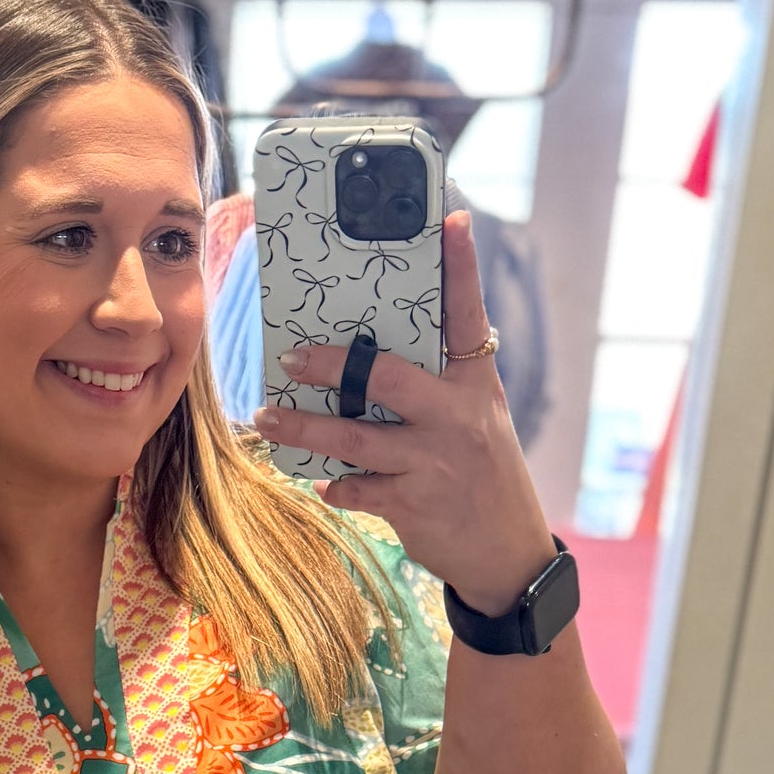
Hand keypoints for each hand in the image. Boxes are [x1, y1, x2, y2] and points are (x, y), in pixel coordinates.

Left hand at [253, 208, 556, 617]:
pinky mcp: (415, 504)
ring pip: (355, 437)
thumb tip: (370, 357)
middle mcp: (457, 417)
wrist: (507, 552)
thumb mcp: (476, 417)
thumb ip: (437, 384)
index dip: (462, 268)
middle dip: (332, 366)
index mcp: (474, 384)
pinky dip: (337, 484)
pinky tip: (324, 482)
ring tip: (267, 417)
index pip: (469, 317)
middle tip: (289, 358)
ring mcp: (435, 461)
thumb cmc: (481, 473)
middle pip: (386, 377)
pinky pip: (358, 487)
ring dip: (304, 430)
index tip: (451, 221)